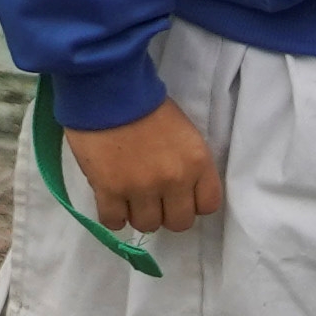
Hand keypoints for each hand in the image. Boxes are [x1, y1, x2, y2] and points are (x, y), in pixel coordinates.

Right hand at [64, 102, 226, 233]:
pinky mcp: (109, 190)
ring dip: (138, 214)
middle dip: (166, 213)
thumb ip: (187, 164)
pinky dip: (113, 216)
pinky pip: (114, 222)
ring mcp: (141, 188)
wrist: (108, 89)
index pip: (208, 206)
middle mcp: (174, 180)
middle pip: (178, 223)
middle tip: (153, 198)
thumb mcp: (183, 132)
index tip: (179, 195)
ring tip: (128, 198)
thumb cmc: (146, 104)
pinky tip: (111, 202)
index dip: (192, 203)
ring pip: (146, 225)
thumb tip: (177, 190)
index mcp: (197, 162)